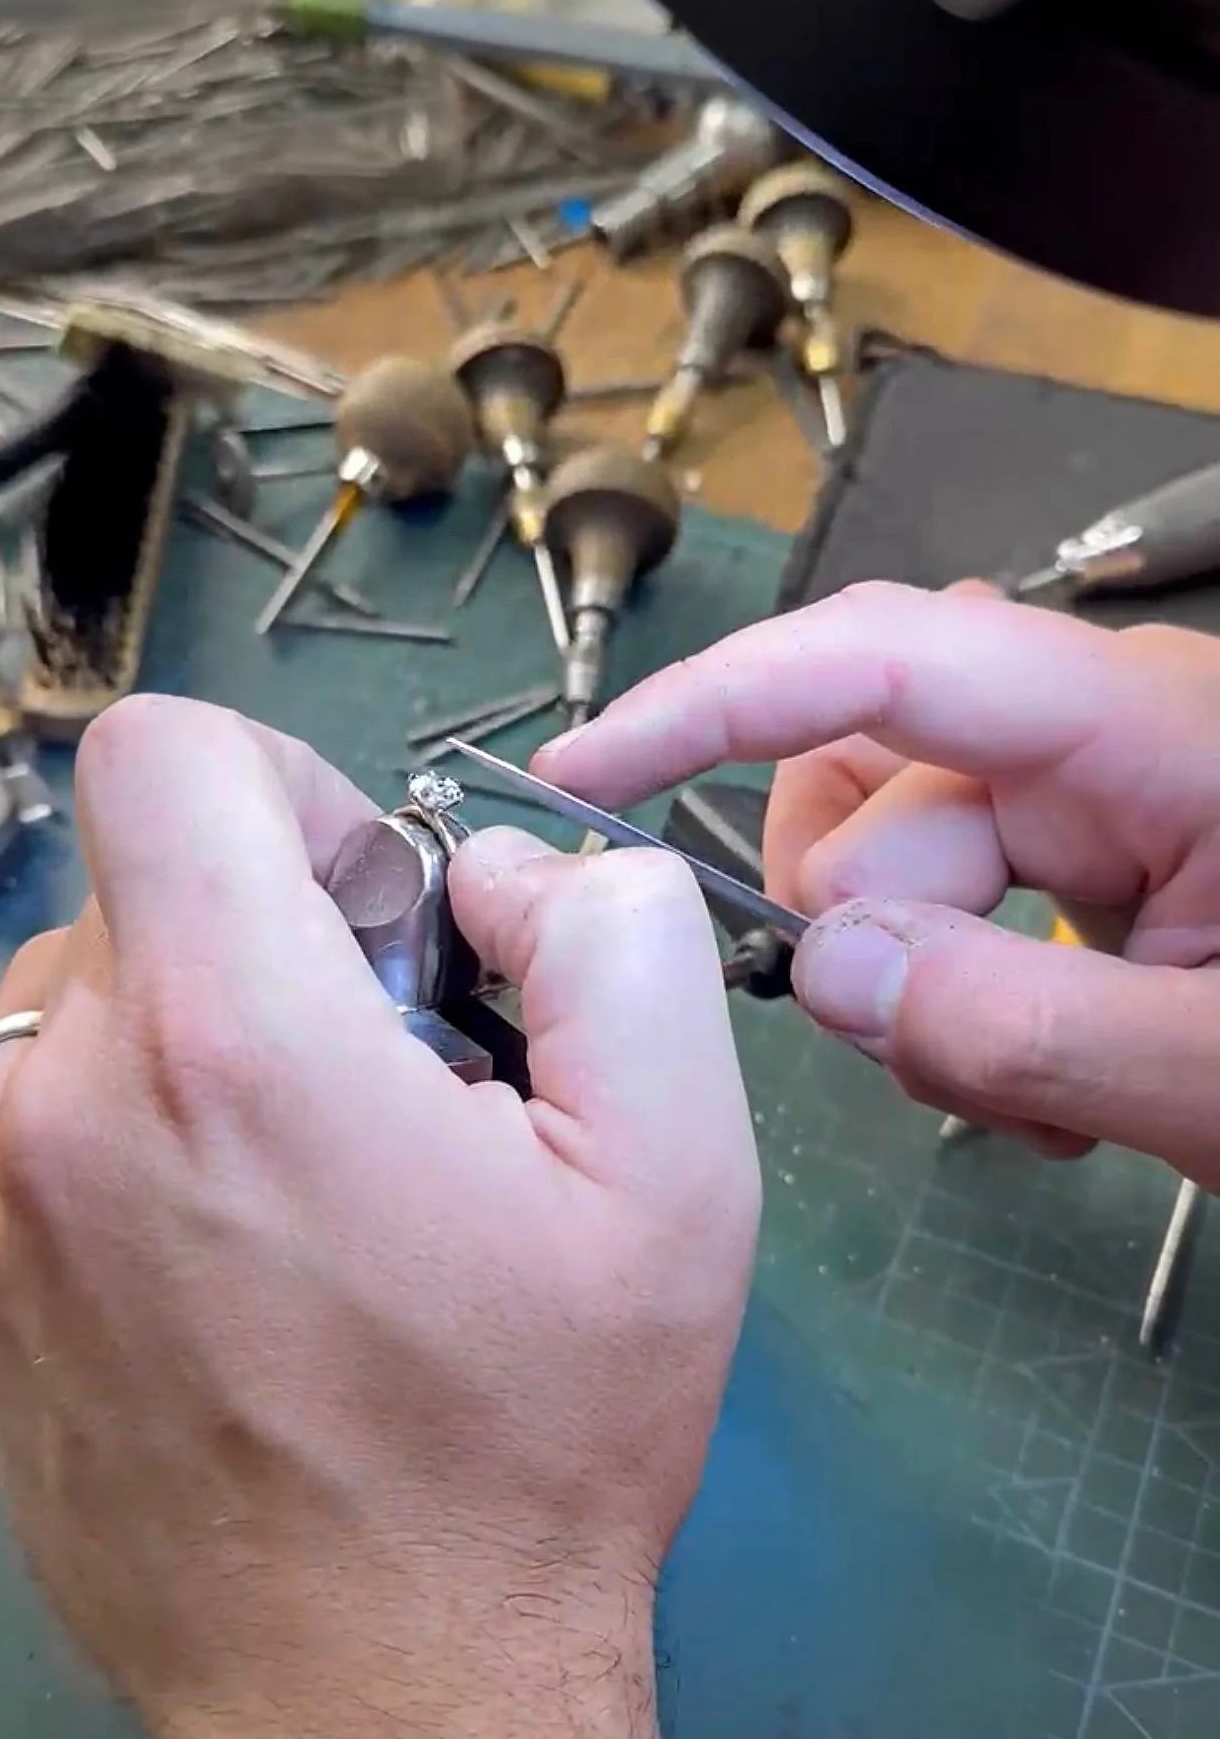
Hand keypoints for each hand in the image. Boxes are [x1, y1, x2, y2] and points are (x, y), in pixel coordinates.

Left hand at [0, 695, 758, 1738]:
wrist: (384, 1701)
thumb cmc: (530, 1451)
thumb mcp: (676, 1176)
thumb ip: (620, 946)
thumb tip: (514, 873)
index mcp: (236, 1050)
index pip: (163, 759)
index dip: (284, 781)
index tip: (367, 900)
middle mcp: (70, 1114)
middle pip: (139, 880)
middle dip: (272, 928)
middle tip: (385, 1069)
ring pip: (84, 1001)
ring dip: (201, 1033)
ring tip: (313, 1174)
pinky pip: (40, 1124)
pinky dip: (139, 1135)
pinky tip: (242, 1258)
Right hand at [536, 580, 1219, 1184]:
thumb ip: (1023, 1029)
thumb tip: (821, 968)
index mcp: (1154, 734)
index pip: (892, 655)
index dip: (719, 698)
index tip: (585, 770)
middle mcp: (1112, 735)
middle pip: (873, 763)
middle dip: (850, 907)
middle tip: (911, 1042)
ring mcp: (1109, 795)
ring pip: (904, 842)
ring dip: (906, 967)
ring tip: (1012, 1084)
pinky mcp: (1111, 855)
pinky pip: (965, 896)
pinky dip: (960, 994)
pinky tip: (1053, 1081)